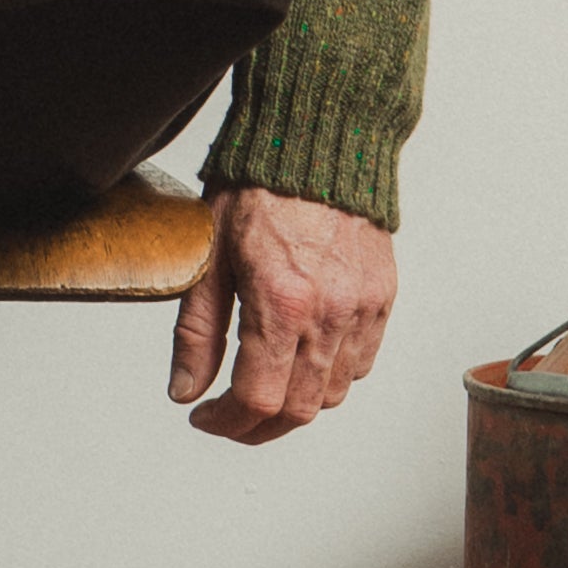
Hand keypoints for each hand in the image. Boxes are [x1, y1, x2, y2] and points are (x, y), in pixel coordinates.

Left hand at [171, 187, 396, 440]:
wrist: (317, 141)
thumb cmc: (257, 187)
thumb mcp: (208, 258)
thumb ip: (196, 333)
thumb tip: (185, 391)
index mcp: (281, 302)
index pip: (258, 400)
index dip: (225, 423)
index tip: (204, 416)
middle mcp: (330, 312)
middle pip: (298, 410)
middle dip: (257, 426)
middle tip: (228, 416)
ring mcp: (362, 308)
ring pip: (334, 394)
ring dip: (294, 404)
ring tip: (262, 386)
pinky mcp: (382, 297)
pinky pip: (362, 362)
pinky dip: (331, 376)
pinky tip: (302, 358)